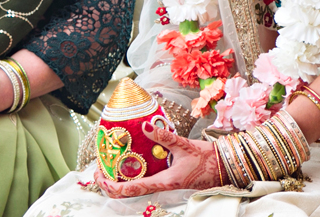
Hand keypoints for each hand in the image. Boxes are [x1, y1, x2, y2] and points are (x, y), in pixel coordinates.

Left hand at [94, 122, 219, 197]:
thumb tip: (144, 126)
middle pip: (127, 193)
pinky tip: (128, 162)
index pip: (131, 190)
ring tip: (107, 166)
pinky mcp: (166, 179)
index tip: (99, 175)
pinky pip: (143, 180)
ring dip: (118, 180)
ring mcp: (162, 184)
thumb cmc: (206, 160)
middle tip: (98, 170)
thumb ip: (165, 136)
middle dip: (109, 184)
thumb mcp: (184, 145)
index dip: (111, 186)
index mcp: (163, 182)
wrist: (222, 167)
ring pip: (134, 188)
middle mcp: (160, 186)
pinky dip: (131, 174)